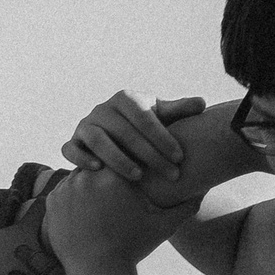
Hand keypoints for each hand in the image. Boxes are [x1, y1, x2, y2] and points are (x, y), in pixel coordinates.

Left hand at [44, 166, 195, 274]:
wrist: (98, 273)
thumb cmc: (134, 248)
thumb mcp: (163, 227)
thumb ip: (184, 207)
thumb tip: (203, 192)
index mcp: (116, 176)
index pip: (122, 157)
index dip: (128, 167)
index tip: (134, 177)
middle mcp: (88, 176)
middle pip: (100, 163)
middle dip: (106, 174)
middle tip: (113, 191)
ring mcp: (67, 188)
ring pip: (80, 176)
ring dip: (88, 185)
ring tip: (99, 204)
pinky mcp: (53, 201)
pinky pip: (64, 191)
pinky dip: (74, 200)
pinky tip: (85, 215)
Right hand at [62, 91, 208, 184]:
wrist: (116, 134)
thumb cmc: (145, 126)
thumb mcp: (162, 115)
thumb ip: (180, 110)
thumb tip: (203, 103)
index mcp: (126, 98)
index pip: (145, 117)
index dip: (163, 138)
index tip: (180, 157)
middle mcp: (103, 109)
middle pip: (125, 132)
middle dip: (150, 155)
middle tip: (171, 174)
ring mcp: (85, 125)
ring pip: (98, 140)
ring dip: (117, 158)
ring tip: (138, 176)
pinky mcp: (73, 141)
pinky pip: (71, 149)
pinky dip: (81, 158)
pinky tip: (98, 170)